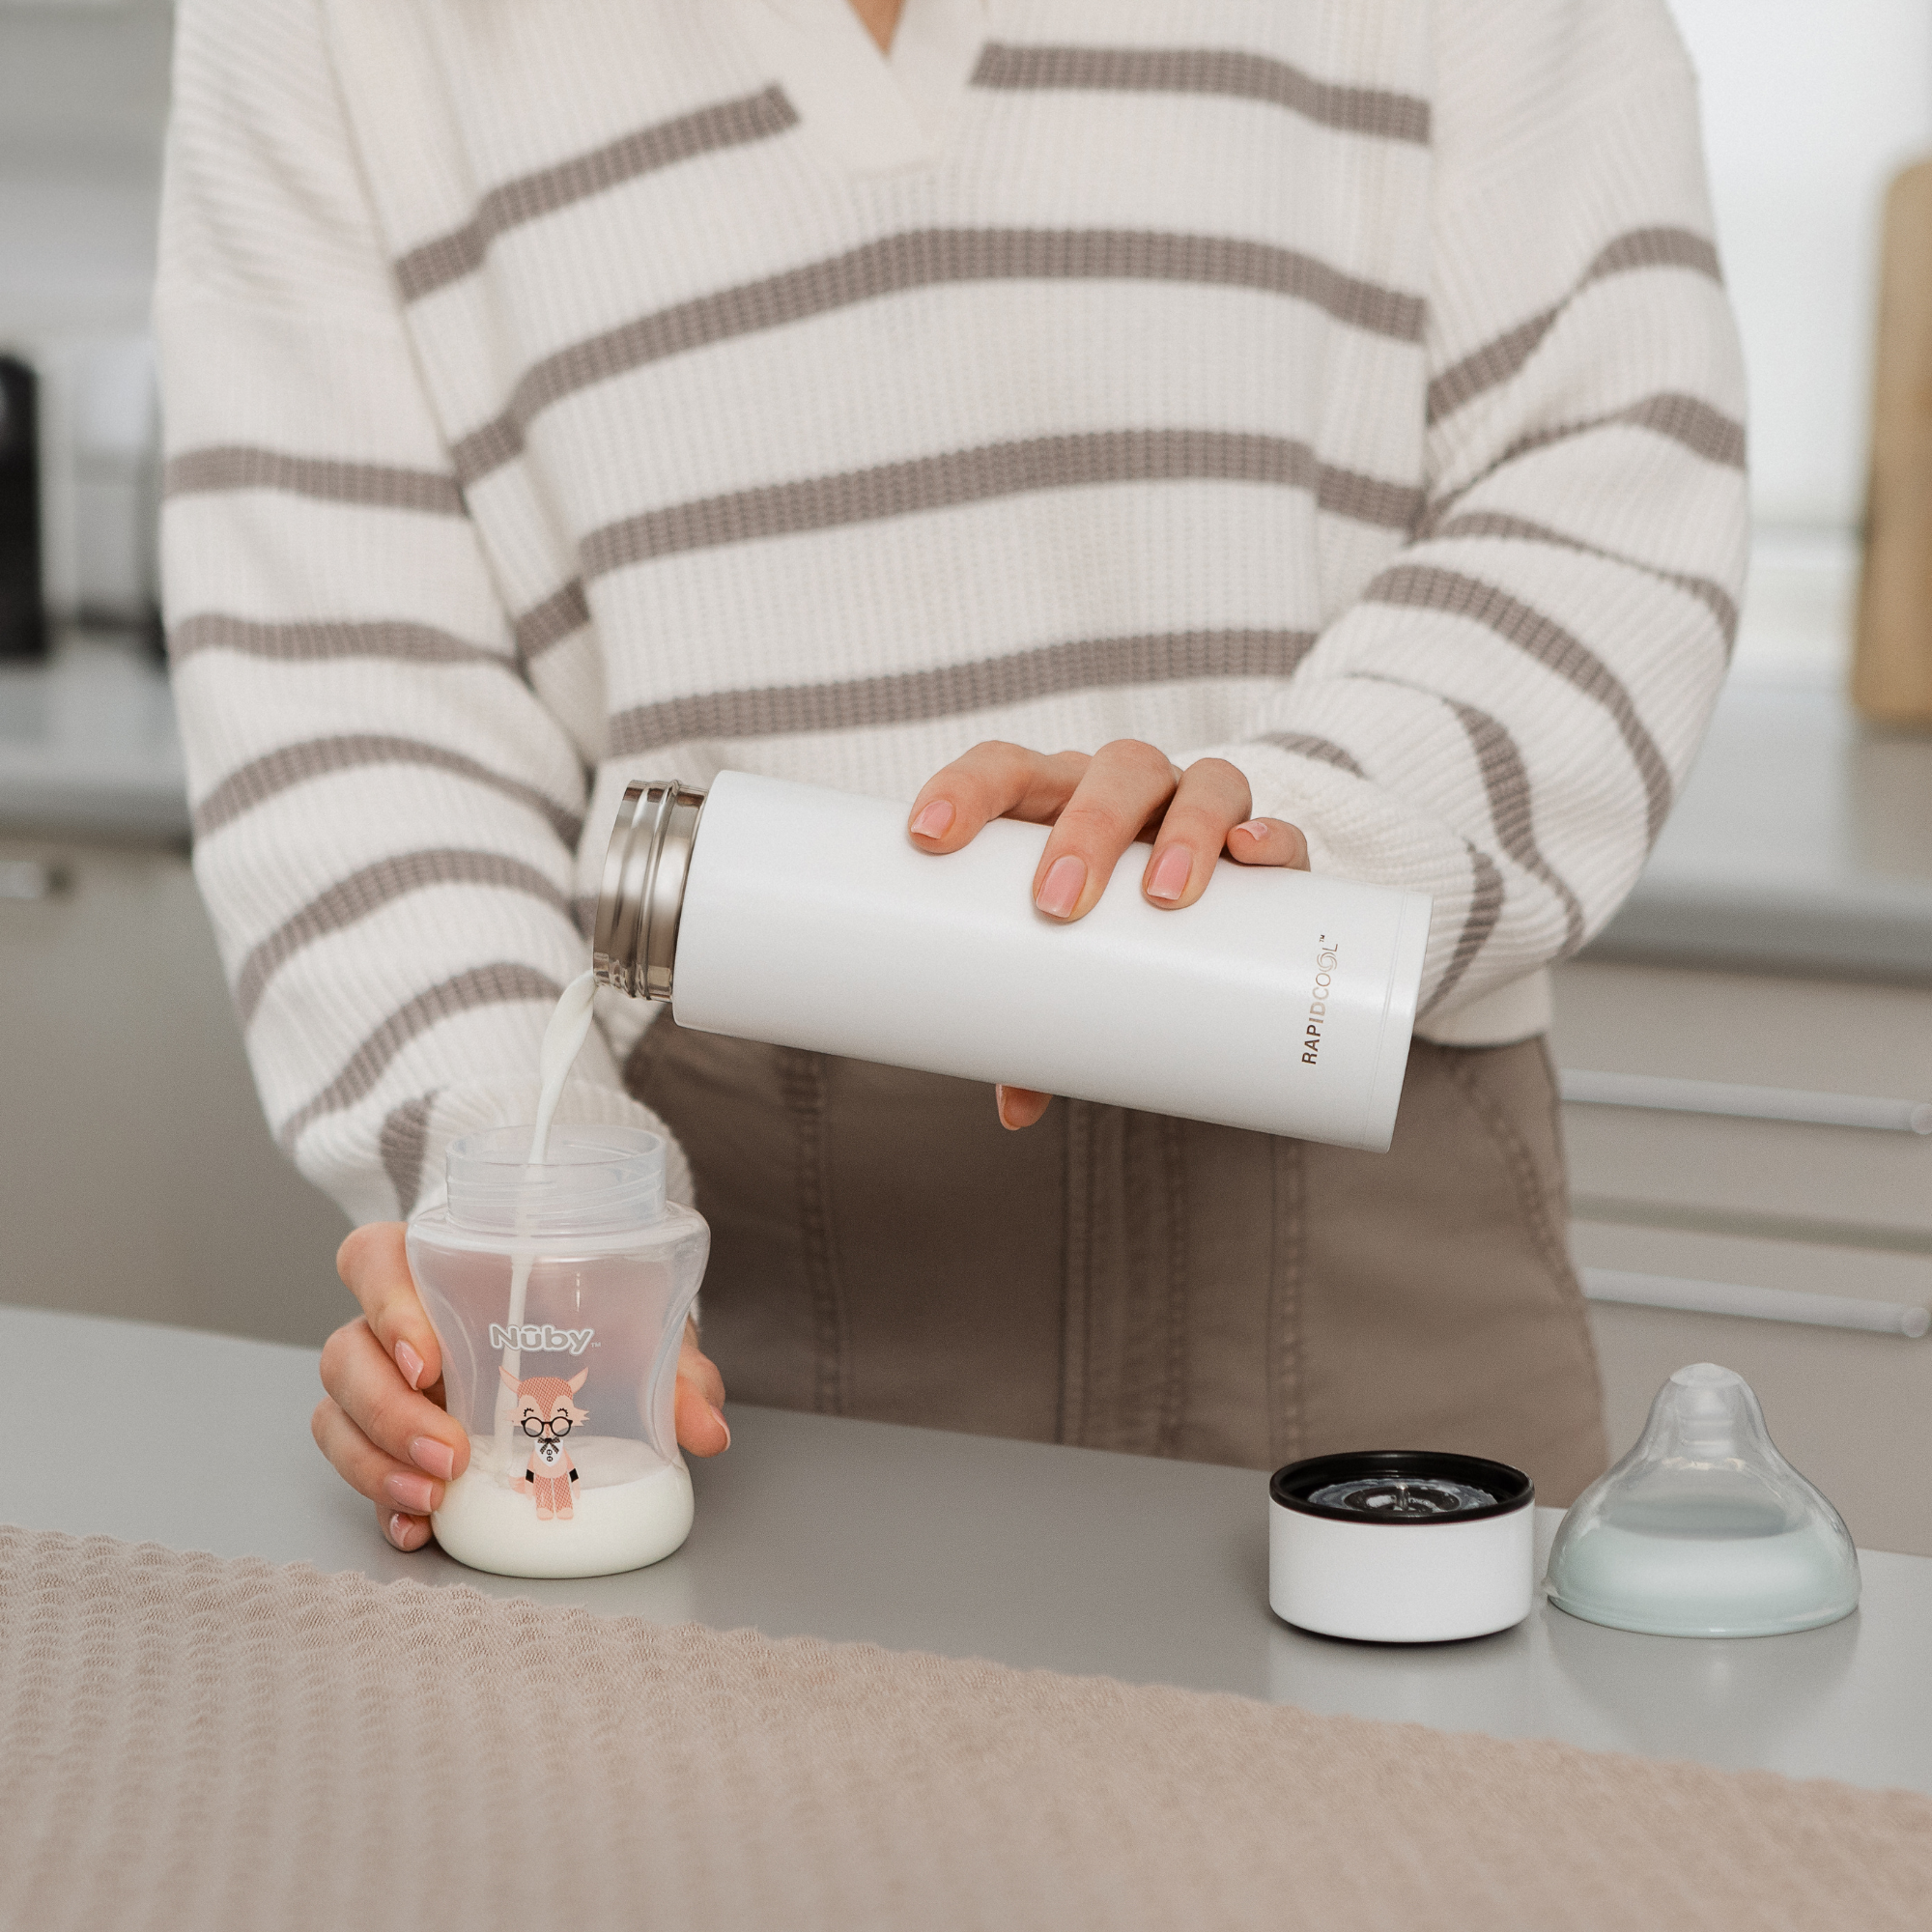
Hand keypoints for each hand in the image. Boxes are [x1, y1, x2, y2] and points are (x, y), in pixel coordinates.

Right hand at [315, 1223, 729, 1551]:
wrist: (598, 1343)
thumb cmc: (602, 1313)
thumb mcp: (639, 1326)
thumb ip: (673, 1367)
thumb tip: (707, 1430)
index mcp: (442, 1266)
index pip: (374, 1260)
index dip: (386, 1305)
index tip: (431, 1359)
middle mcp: (398, 1323)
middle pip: (345, 1353)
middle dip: (386, 1411)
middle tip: (448, 1455)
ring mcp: (386, 1383)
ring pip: (336, 1415)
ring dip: (374, 1462)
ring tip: (433, 1497)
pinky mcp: (390, 1439)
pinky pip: (358, 1469)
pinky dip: (381, 1503)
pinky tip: (415, 1528)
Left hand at [906, 740, 1309, 1130]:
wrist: (1205, 912)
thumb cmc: (1102, 929)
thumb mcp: (1067, 965)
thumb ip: (1039, 1027)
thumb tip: (1016, 1109)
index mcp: (1056, 800)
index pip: (1008, 768)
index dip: (967, 789)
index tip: (930, 837)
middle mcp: (1129, 792)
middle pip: (1111, 771)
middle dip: (1083, 830)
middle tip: (1057, 906)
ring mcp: (1200, 810)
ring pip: (1200, 782)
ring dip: (1182, 830)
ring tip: (1162, 896)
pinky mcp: (1266, 848)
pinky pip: (1277, 825)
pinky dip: (1269, 834)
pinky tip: (1253, 853)